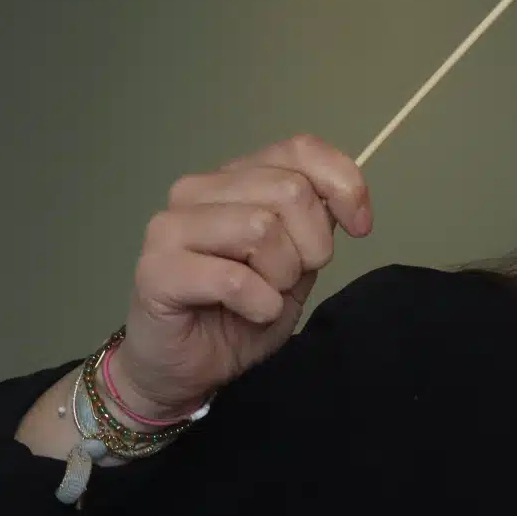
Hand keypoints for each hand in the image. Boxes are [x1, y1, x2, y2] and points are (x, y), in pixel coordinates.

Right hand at [112, 135, 371, 418]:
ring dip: (281, 278)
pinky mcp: (156, 270)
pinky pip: (234, 278)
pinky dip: (260, 303)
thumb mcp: (299, 261)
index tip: (360, 226)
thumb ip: (318, 221)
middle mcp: (198, 190)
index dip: (344, 184)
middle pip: (289, 191)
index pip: (300, 149)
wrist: (189, 366)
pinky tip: (250, 312)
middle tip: (288, 279)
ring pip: (261, 229)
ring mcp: (171, 227)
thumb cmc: (242, 311)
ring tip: (262, 296)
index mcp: (236, 179)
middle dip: (311, 246)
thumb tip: (346, 198)